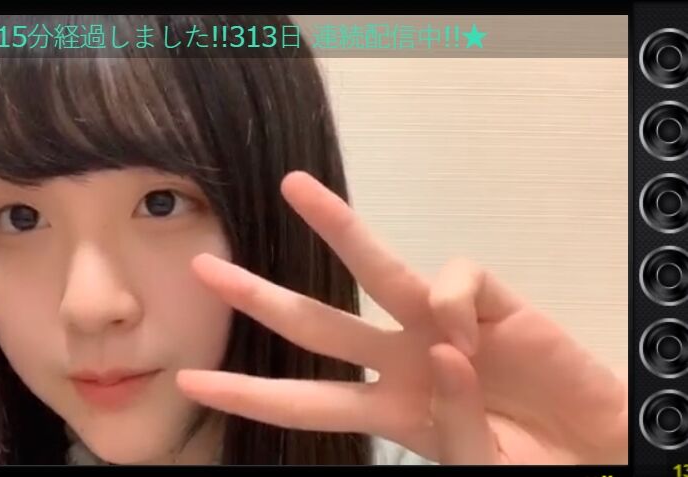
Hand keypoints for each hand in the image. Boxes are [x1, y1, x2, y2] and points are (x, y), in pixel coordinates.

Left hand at [176, 171, 627, 464]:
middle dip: (259, 298)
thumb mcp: (477, 463)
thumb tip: (439, 350)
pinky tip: (474, 336)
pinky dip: (453, 304)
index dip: (248, 392)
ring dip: (336, 227)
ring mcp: (440, 324)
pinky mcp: (486, 297)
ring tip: (296, 190)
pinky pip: (450, 279)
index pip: (303, 401)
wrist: (598, 447)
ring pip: (377, 267)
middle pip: (315, 324)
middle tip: (202, 269)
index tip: (193, 381)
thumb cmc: (535, 461)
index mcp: (389, 407)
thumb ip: (450, 420)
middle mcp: (402, 359)